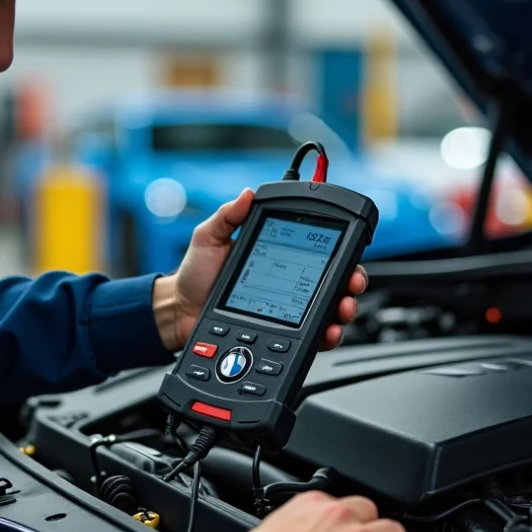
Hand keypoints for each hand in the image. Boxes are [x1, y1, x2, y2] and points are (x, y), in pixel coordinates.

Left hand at [153, 188, 368, 352]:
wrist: (180, 311)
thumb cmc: (195, 274)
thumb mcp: (208, 237)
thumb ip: (228, 216)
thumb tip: (246, 194)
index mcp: (279, 255)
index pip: (318, 250)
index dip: (340, 250)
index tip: (349, 251)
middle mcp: (289, 282)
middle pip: (333, 280)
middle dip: (352, 282)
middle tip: (352, 285)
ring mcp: (287, 310)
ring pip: (329, 310)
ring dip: (343, 309)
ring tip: (342, 309)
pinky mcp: (281, 334)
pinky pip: (311, 337)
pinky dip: (326, 336)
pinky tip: (328, 332)